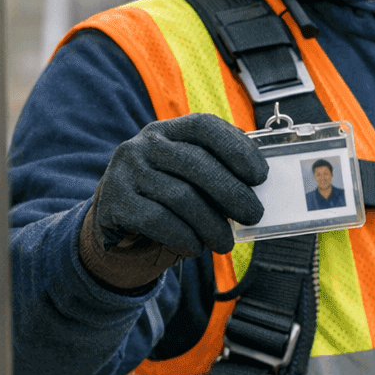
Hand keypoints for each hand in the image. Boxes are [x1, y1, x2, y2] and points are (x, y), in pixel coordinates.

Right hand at [79, 114, 268, 289]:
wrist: (117, 227)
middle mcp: (144, 144)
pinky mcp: (113, 200)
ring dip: (211, 224)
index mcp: (169, 131)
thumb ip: (220, 174)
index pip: (205, 127)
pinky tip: (195, 247)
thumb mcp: (192, 181)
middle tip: (254, 216)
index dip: (237, 148)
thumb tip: (258, 190)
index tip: (260, 176)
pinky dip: (183, 236)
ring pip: (180, 195)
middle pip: (197, 163)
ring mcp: (125, 170)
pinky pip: (157, 219)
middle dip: (232, 193)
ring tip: (225, 243)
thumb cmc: (168, 202)